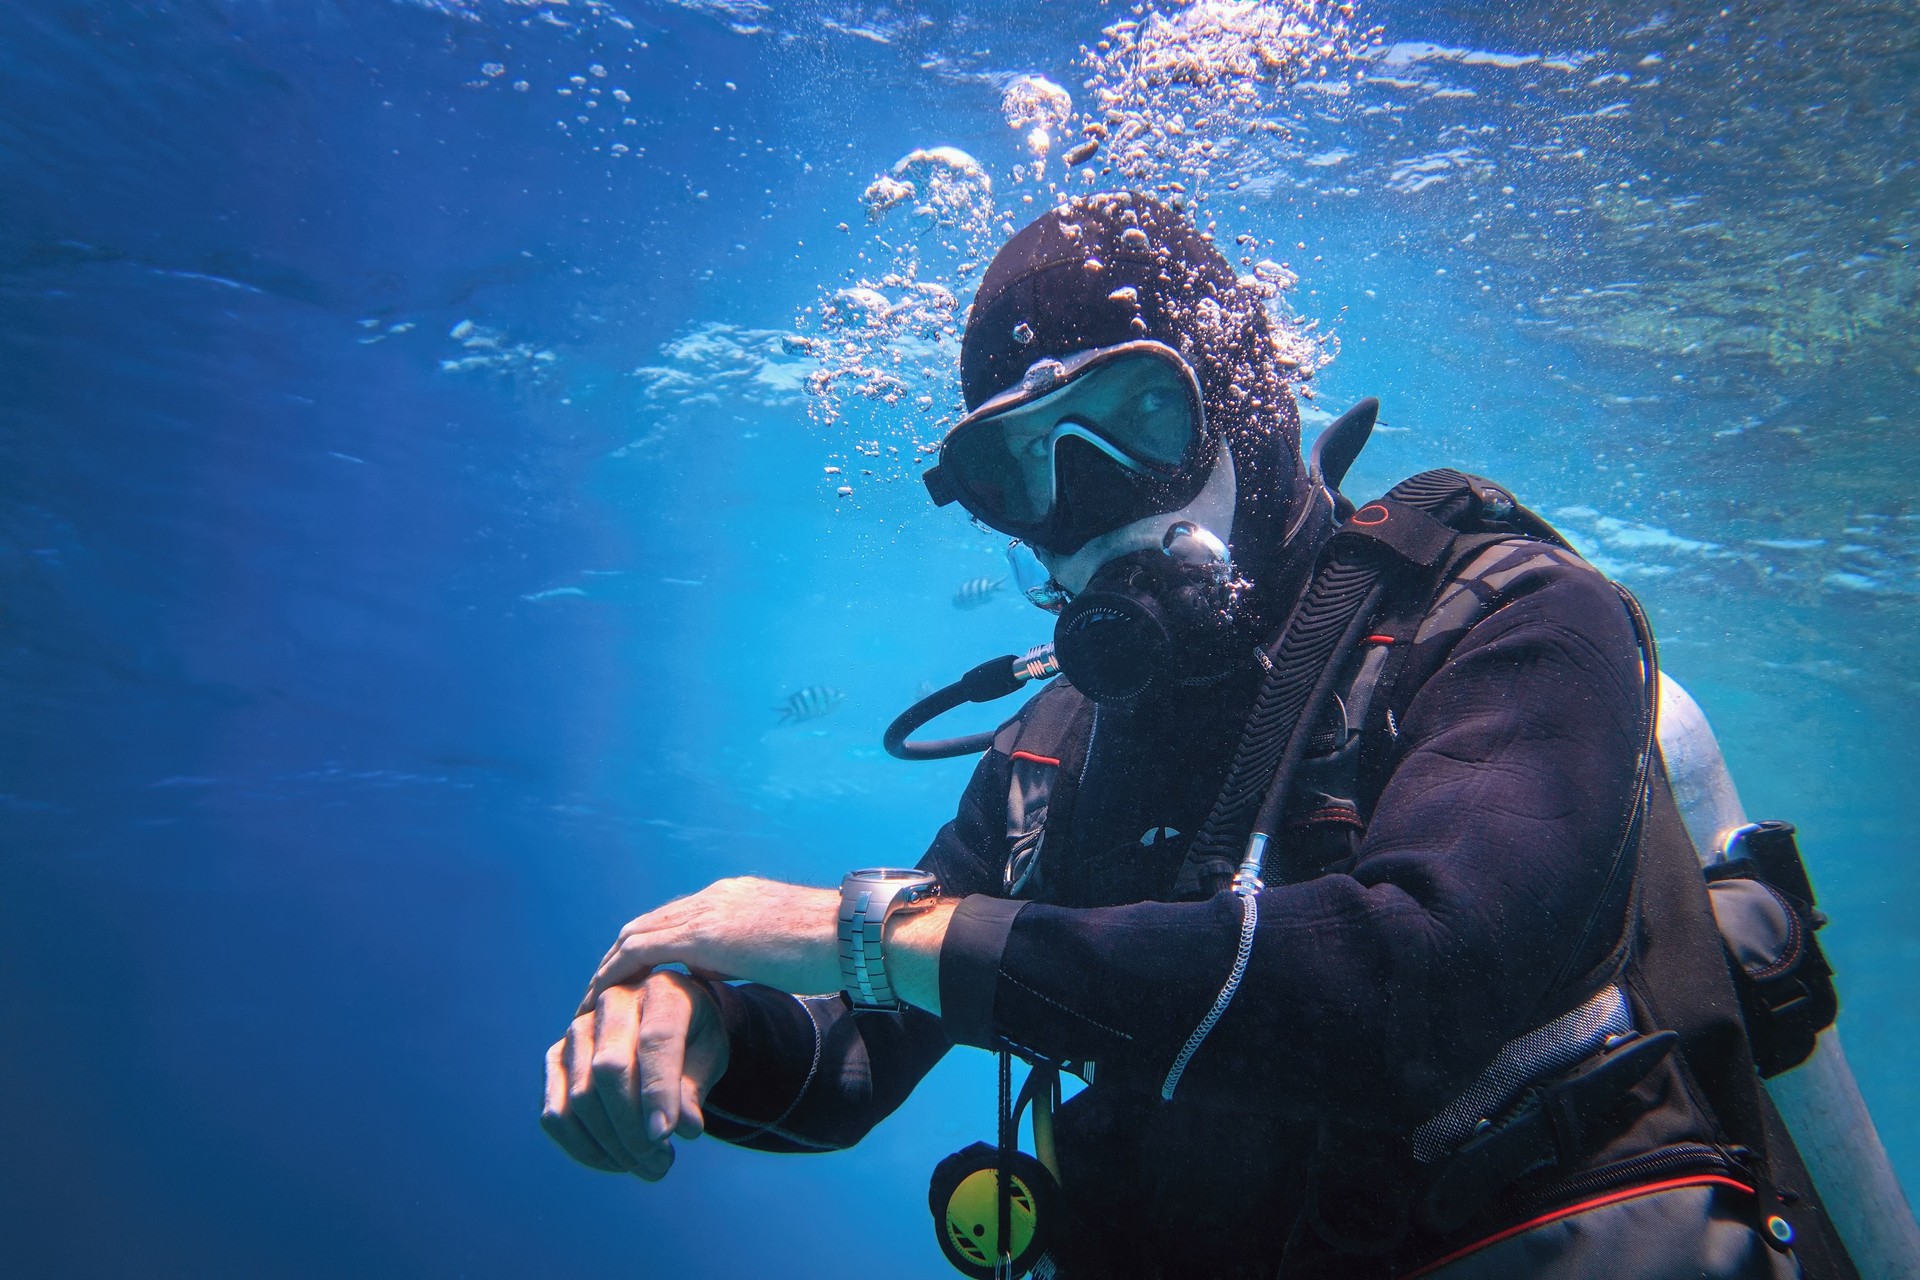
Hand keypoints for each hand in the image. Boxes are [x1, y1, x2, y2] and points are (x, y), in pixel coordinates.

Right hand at [540, 970, 729, 1179]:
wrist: (664, 1024)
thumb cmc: (692, 1039)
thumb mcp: (709, 1055)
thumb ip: (695, 1086)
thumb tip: (684, 1127)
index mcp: (661, 991)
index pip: (656, 1040)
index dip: (659, 1091)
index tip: (669, 1136)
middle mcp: (612, 1001)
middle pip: (609, 1069)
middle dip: (633, 1126)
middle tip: (662, 1163)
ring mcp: (577, 1029)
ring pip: (580, 1096)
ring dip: (612, 1145)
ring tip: (648, 1167)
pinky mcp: (555, 1059)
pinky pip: (555, 1113)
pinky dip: (583, 1147)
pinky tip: (616, 1162)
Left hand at [579, 876, 841, 1012]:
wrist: (849, 935)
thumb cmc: (833, 949)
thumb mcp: (783, 947)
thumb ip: (751, 953)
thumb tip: (732, 974)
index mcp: (733, 897)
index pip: (676, 919)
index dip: (650, 947)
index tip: (635, 978)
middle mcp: (713, 897)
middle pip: (647, 924)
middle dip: (620, 958)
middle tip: (600, 993)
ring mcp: (705, 912)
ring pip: (635, 935)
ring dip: (609, 968)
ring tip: (591, 1003)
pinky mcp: (701, 935)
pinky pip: (640, 952)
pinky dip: (616, 974)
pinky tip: (603, 1001)